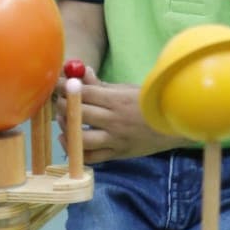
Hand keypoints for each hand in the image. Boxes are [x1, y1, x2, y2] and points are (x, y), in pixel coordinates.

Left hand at [54, 66, 179, 163]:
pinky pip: (91, 157)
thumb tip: (81, 73)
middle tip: (58, 101)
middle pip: (79, 113)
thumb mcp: (127, 89)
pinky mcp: (117, 154)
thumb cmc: (148, 104)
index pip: (84, 93)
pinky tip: (68, 140)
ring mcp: (115, 140)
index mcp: (117, 100)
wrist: (173, 127)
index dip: (66, 88)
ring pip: (81, 138)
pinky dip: (75, 150)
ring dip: (67, 128)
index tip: (56, 85)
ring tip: (64, 120)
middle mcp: (115, 120)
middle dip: (63, 106)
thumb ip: (101, 85)